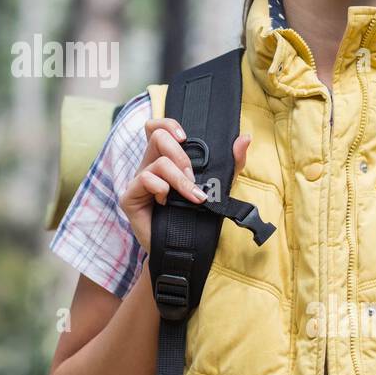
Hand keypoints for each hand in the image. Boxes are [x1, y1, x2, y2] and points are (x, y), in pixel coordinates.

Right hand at [119, 118, 252, 254]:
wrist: (182, 251)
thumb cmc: (196, 216)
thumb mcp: (219, 185)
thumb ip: (232, 162)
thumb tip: (245, 138)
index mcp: (163, 158)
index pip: (156, 127)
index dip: (168, 124)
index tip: (185, 138)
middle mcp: (148, 165)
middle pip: (157, 136)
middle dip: (181, 155)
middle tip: (193, 177)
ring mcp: (137, 181)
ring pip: (158, 162)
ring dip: (180, 180)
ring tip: (191, 197)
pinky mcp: (129, 197)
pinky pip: (145, 180)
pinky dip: (162, 189)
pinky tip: (165, 203)